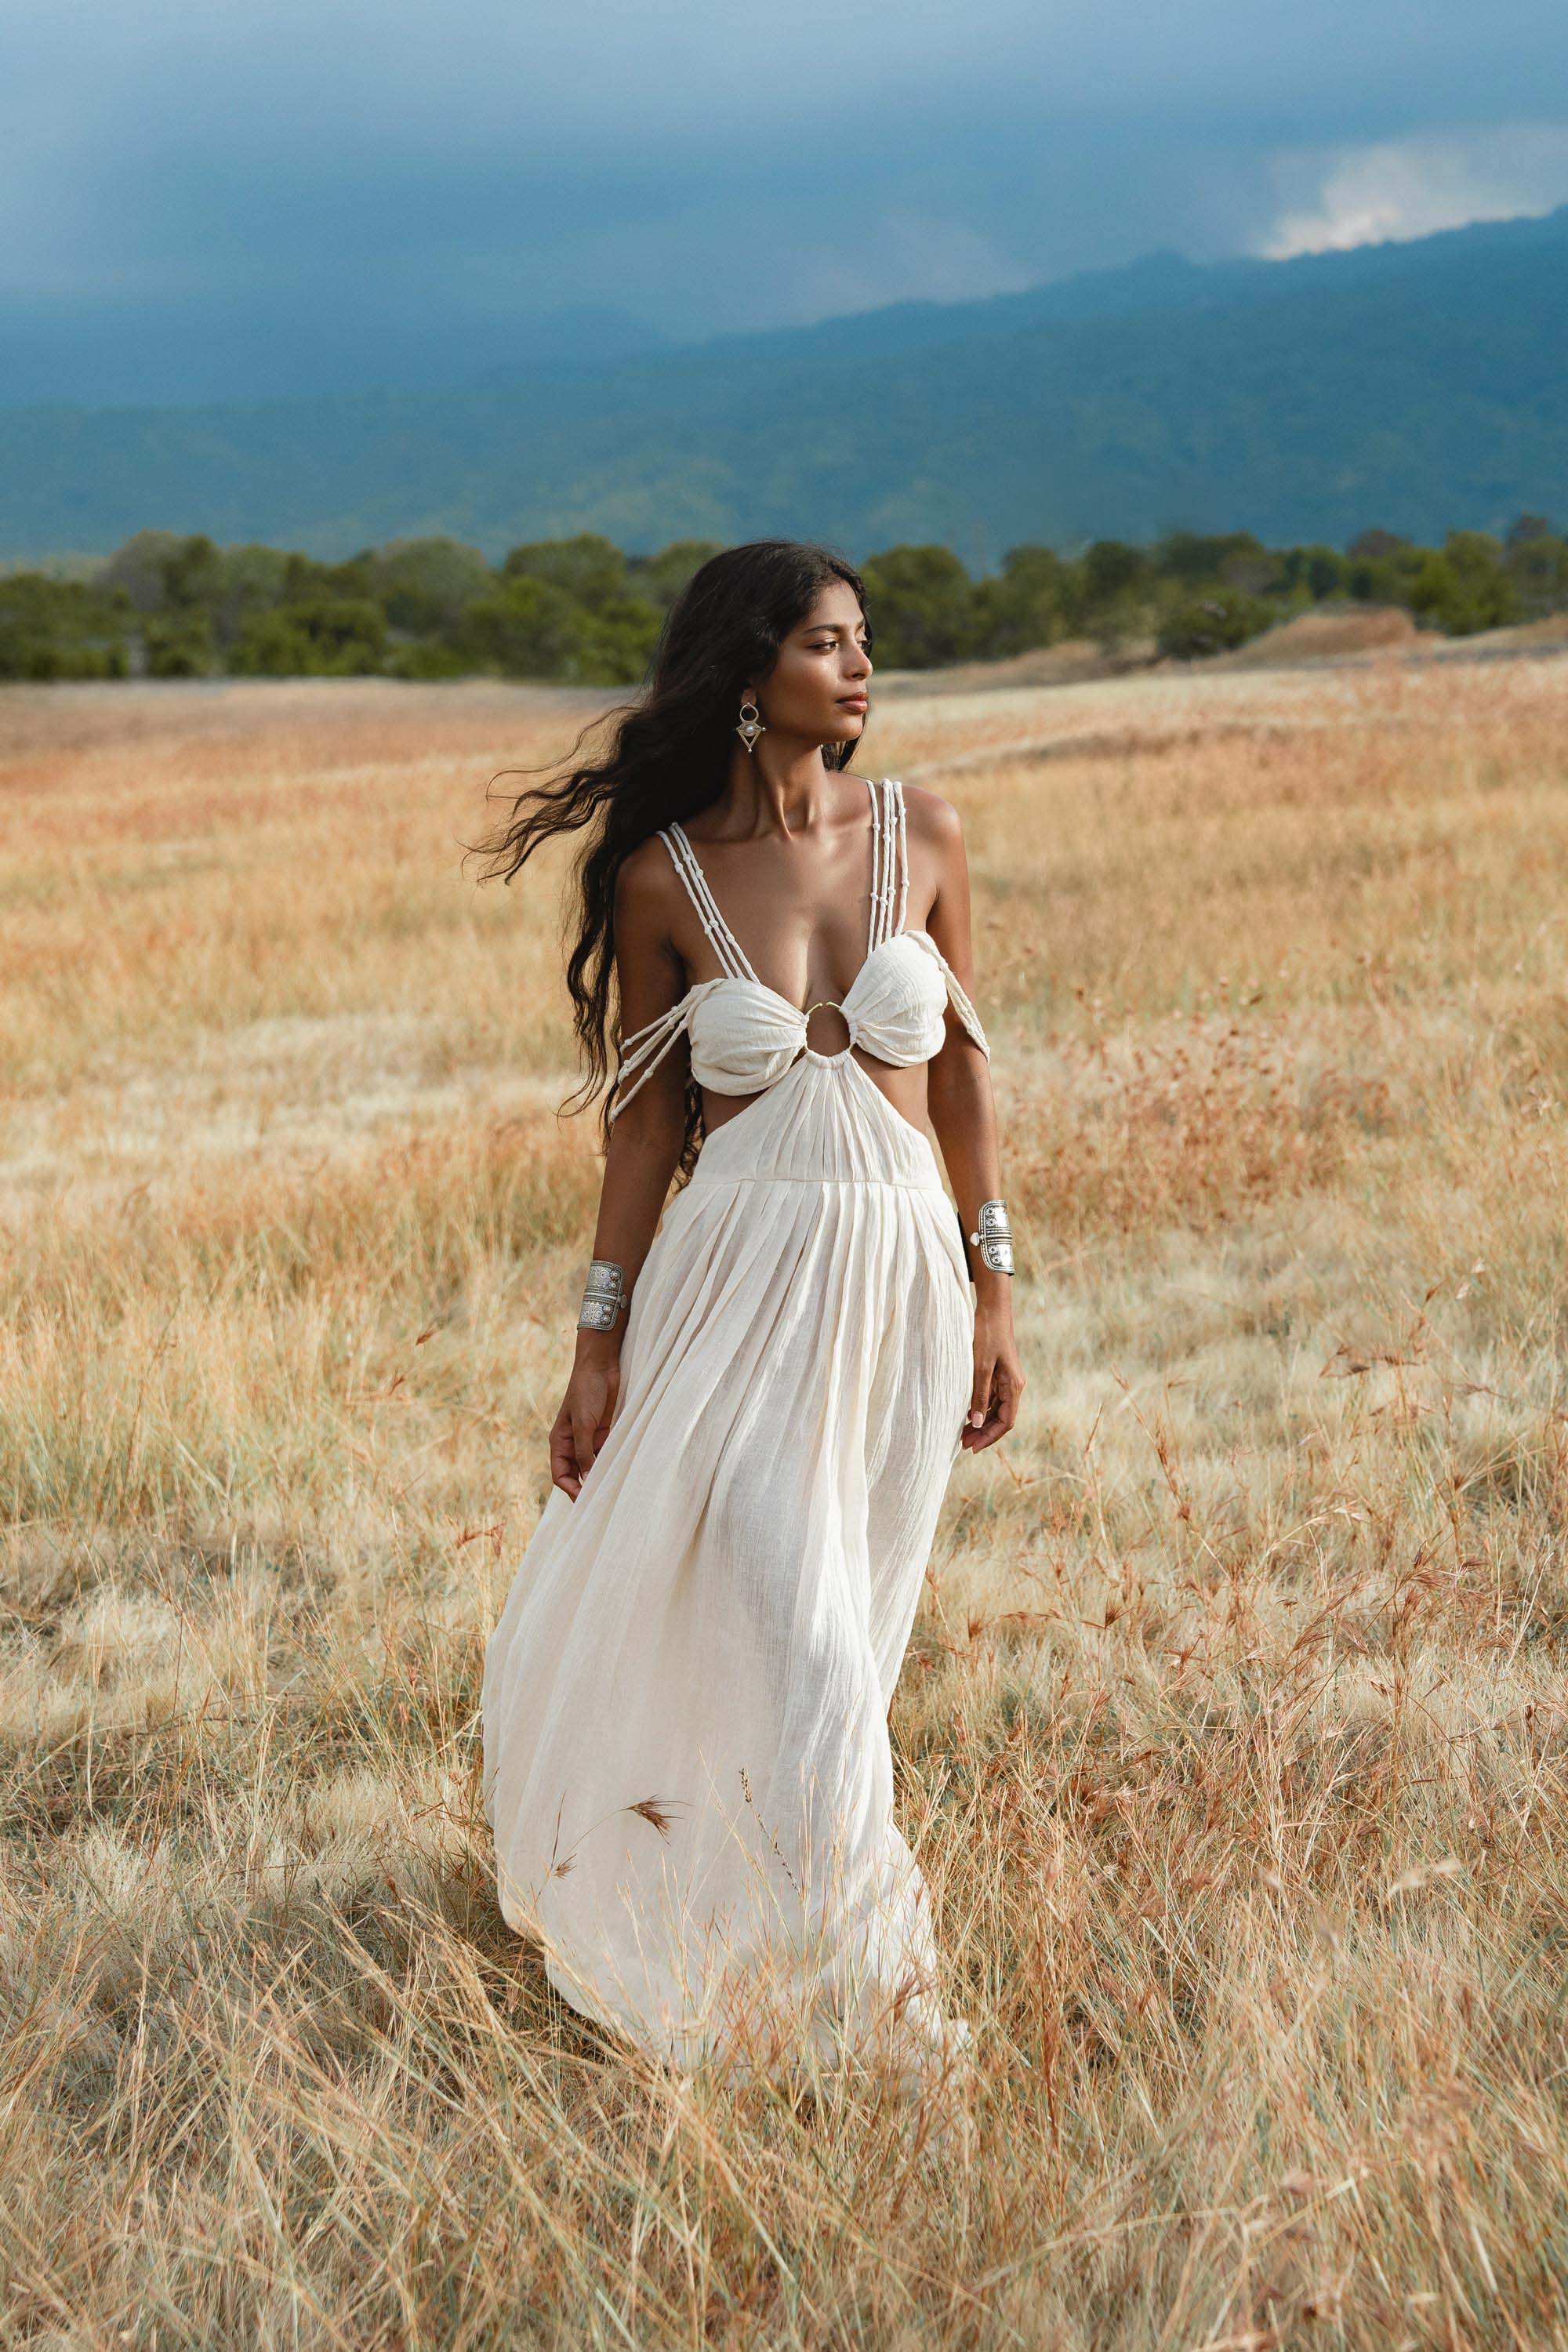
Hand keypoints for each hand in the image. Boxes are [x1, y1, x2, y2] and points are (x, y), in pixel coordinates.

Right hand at [550, 1345, 620, 1498]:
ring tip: (612, 1489)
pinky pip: (605, 1454)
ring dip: (599, 1476)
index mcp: (559, 1442)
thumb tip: (587, 1477)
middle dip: (585, 1487)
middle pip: (575, 1474)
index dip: (570, 1489)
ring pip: (591, 1466)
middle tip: (600, 1501)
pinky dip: (610, 1463)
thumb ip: (584, 1451)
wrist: (601, 1367)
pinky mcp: (604, 1433)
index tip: (584, 1499)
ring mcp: (588, 1439)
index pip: (560, 1474)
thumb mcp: (583, 1423)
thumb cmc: (586, 1391)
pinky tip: (619, 1471)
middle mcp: (572, 1443)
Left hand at [962, 1304, 1022, 1451]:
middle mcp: (1014, 1385)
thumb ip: (979, 1396)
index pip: (1005, 1422)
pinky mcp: (999, 1373)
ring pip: (996, 1409)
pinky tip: (966, 1414)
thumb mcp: (980, 1367)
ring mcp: (1007, 1379)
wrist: (992, 1309)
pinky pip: (991, 1397)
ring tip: (962, 1433)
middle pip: (1001, 1418)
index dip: (989, 1437)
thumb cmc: (986, 1335)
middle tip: (963, 1444)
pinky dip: (980, 1408)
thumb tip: (978, 1424)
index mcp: (1014, 1386)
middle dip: (984, 1433)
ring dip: (981, 1422)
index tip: (972, 1447)